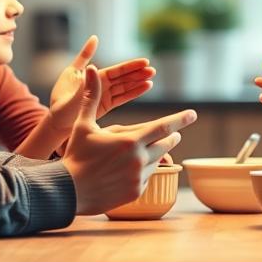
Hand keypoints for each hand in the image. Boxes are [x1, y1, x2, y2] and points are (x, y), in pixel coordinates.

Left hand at [49, 35, 155, 132]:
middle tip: (153, 70)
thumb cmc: (61, 100)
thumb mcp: (71, 75)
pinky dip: (133, 93)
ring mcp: (103, 94)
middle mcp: (100, 83)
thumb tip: (95, 38)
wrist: (57, 125)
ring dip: (138, 83)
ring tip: (152, 78)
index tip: (145, 61)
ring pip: (124, 87)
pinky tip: (145, 87)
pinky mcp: (106, 106)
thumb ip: (84, 58)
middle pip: (123, 78)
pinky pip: (122, 98)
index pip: (116, 70)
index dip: (130, 66)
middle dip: (138, 74)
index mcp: (92, 75)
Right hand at [62, 65, 196, 214]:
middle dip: (171, 137)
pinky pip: (148, 177)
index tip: (193, 114)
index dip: (180, 119)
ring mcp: (139, 178)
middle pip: (165, 144)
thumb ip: (92, 97)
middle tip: (176, 133)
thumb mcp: (84, 125)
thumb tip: (90, 70)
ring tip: (150, 150)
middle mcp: (139, 160)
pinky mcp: (136, 192)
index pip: (163, 127)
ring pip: (157, 161)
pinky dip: (144, 170)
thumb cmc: (76, 155)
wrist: (68, 192)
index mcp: (130, 141)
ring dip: (157, 153)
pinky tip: (132, 169)